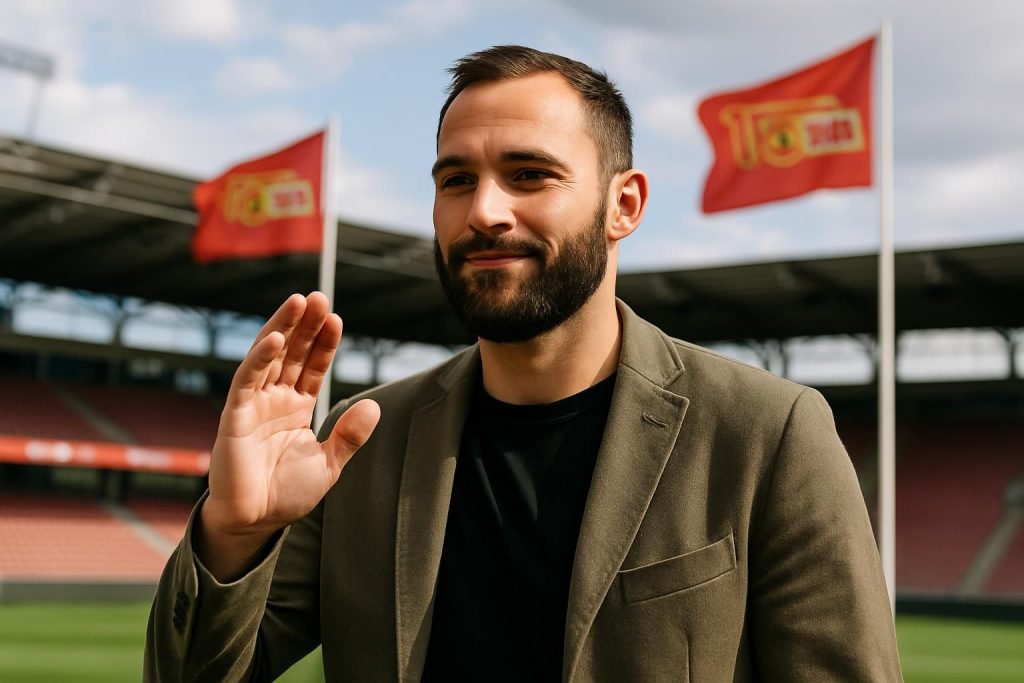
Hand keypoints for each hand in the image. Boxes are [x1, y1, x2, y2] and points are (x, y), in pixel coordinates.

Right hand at [197, 292, 379, 578]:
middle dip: (305, 324)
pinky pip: (247, 380)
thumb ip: (349, 436)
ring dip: (283, 327)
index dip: (323, 343)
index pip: (312, 366)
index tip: (336, 318)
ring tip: (300, 300)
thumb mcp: (329, 464)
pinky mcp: (235, 415)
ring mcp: (254, 404)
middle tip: (319, 296)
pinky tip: (276, 337)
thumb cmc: (287, 493)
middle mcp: (275, 399)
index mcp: (297, 407)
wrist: (255, 522)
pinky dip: (260, 357)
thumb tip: (375, 407)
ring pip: (269, 356)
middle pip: (292, 353)